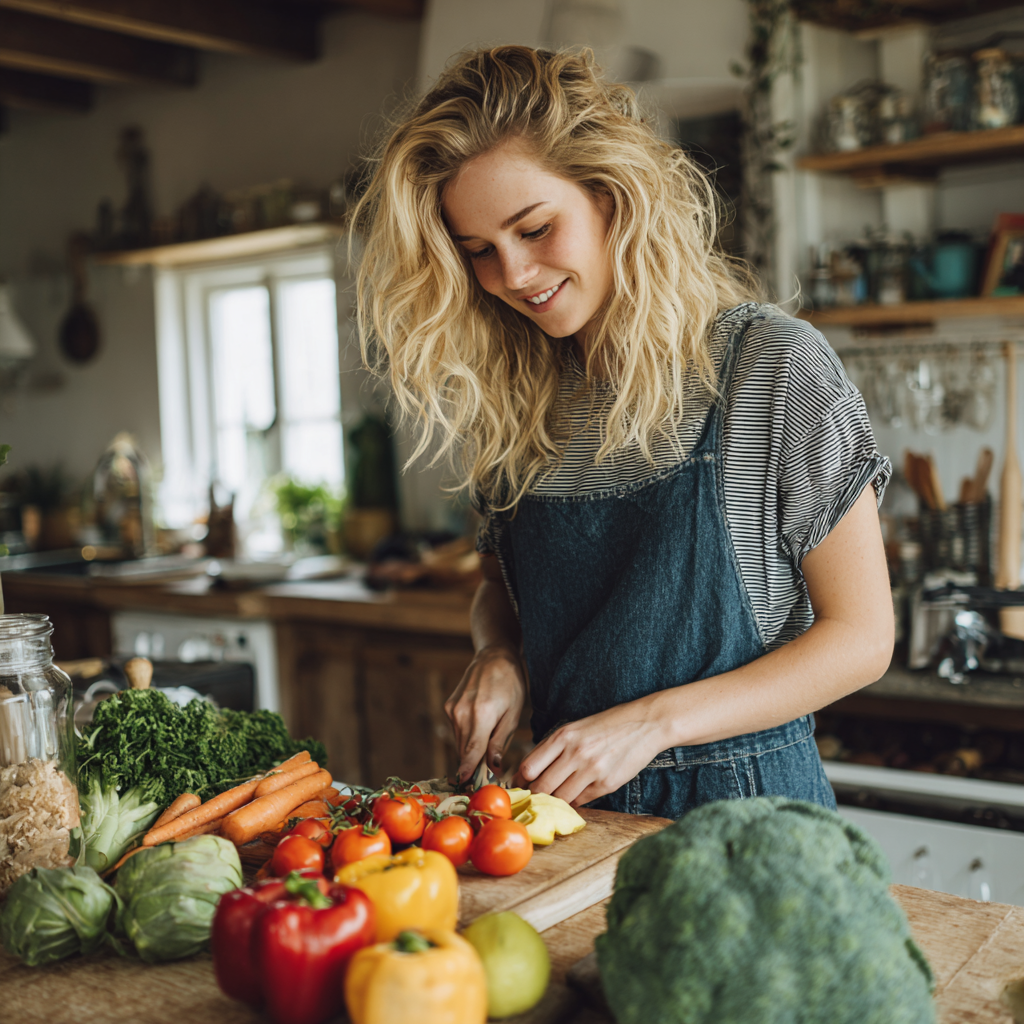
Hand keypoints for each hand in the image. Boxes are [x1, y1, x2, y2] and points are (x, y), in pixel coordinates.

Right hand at [445, 644, 526, 781]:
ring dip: (470, 750)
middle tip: (483, 777)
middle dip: (472, 765)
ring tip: (485, 748)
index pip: (472, 751)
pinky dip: (467, 736)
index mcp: (481, 714)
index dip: (469, 771)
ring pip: (459, 741)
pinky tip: (479, 728)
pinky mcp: (448, 706)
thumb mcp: (513, 714)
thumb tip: (494, 768)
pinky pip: (457, 730)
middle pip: (464, 750)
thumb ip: (500, 742)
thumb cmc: (510, 684)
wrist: (494, 657)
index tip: (465, 785)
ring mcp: (452, 709)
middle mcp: (462, 712)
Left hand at [516, 697, 665, 806]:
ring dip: (555, 801)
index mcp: (563, 736)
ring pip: (560, 798)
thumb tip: (529, 772)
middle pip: (541, 787)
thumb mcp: (575, 728)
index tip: (521, 786)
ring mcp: (591, 770)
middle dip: (535, 796)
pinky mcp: (607, 784)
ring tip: (556, 797)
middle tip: (535, 798)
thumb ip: (553, 747)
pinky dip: (575, 801)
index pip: (529, 767)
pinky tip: (576, 794)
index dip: (521, 781)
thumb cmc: (606, 725)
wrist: (644, 724)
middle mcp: (575, 753)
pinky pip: (581, 801)